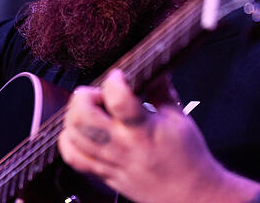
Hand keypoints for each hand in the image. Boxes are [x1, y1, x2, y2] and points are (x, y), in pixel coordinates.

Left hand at [58, 69, 230, 202]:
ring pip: (73, 137)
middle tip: (97, 94)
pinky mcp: (104, 176)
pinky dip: (69, 141)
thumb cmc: (188, 158)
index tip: (119, 76)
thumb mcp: (179, 118)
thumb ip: (161, 90)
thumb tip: (154, 68)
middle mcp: (123, 147)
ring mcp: (110, 163)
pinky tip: (78, 131)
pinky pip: (74, 159)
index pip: (118, 100)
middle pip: (82, 118)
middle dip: (83, 97)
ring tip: (90, 110)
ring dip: (74, 116)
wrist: (190, 195)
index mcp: (144, 130)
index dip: (114, 81)